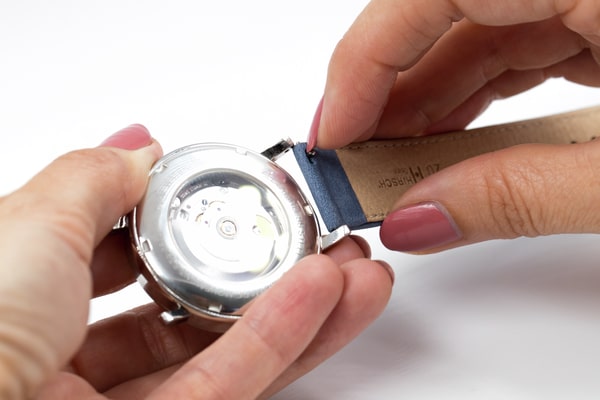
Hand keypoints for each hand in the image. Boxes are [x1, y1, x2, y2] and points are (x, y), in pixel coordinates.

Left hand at [0, 125, 392, 399]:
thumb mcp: (27, 225)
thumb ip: (93, 179)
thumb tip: (141, 146)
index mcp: (25, 299)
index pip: (116, 257)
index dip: (177, 224)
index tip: (229, 199)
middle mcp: (66, 358)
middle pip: (183, 310)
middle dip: (256, 271)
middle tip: (312, 239)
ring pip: (220, 352)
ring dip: (295, 308)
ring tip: (350, 269)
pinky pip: (227, 387)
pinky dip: (281, 341)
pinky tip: (326, 296)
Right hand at [310, 0, 599, 251]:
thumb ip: (521, 196)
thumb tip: (419, 219)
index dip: (363, 61)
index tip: (334, 133)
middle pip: (441, 19)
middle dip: (388, 97)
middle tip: (357, 166)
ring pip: (476, 36)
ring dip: (427, 105)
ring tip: (396, 168)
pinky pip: (516, 48)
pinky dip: (475, 100)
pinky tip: (453, 147)